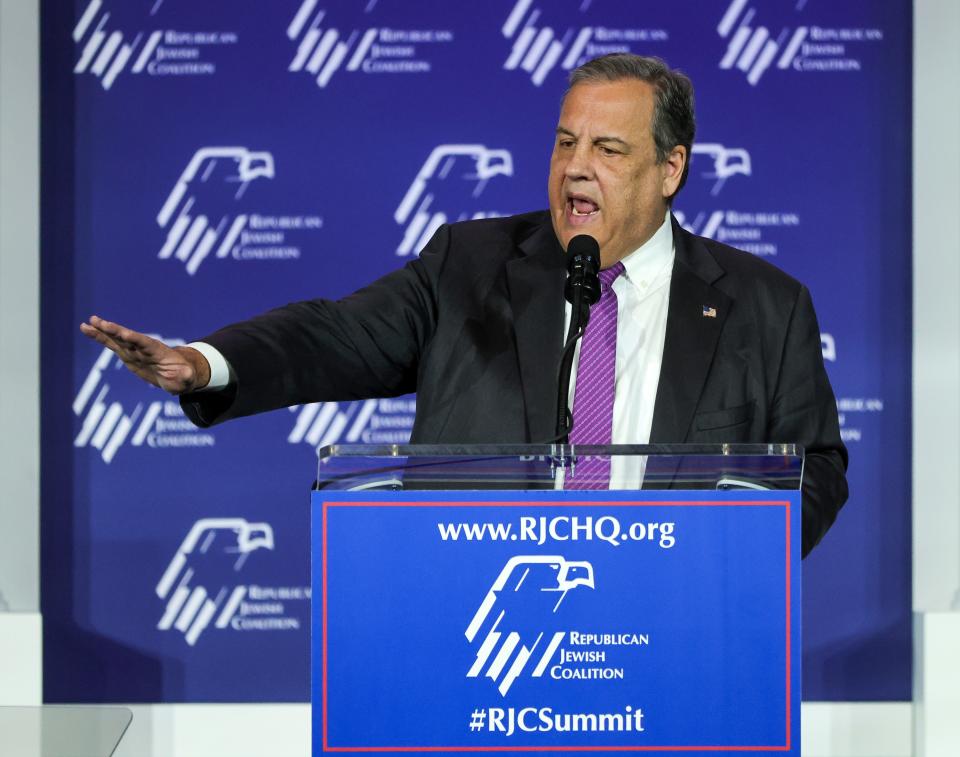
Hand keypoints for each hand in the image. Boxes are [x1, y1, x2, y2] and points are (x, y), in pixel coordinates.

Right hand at [79, 316, 210, 394]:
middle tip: (99, 322)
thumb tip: (186, 375)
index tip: (124, 334)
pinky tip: (86, 329)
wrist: (177, 373)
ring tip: (87, 323)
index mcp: (158, 352)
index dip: (135, 339)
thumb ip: (185, 376)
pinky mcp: (127, 354)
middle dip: (114, 331)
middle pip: (127, 338)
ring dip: (102, 332)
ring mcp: (134, 350)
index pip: (145, 344)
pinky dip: (100, 337)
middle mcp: (144, 348)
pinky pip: (111, 344)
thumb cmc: (183, 375)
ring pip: (116, 340)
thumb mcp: (186, 378)